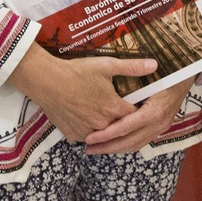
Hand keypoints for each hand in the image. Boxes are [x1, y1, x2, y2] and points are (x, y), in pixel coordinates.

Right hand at [7, 47, 152, 141]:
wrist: (47, 81)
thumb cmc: (77, 72)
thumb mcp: (107, 65)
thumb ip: (132, 67)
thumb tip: (155, 64)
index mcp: (114, 108)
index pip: (134, 115)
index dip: (136, 109)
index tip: (137, 103)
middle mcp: (102, 124)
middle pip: (120, 126)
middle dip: (122, 120)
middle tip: (118, 108)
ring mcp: (87, 131)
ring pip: (103, 133)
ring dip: (106, 127)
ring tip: (104, 114)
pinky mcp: (73, 135)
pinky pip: (87, 136)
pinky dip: (90, 130)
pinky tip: (89, 119)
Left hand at [84, 78, 194, 154]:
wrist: (188, 76)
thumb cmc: (169, 72)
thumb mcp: (151, 73)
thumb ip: (134, 74)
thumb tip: (111, 80)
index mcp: (154, 111)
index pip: (125, 127)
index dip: (106, 135)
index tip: (89, 137)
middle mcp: (159, 123)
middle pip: (128, 142)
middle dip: (107, 147)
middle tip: (88, 148)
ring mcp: (161, 127)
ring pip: (134, 145)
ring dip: (115, 149)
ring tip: (96, 149)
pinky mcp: (160, 128)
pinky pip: (141, 142)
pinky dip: (125, 146)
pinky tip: (113, 145)